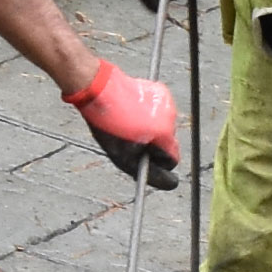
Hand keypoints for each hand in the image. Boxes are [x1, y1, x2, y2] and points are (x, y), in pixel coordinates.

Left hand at [64, 59, 178, 188]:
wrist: (99, 88)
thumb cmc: (107, 123)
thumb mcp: (124, 156)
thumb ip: (150, 173)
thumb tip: (171, 184)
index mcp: (163, 133)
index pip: (172, 159)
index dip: (156, 161)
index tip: (139, 153)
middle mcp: (171, 117)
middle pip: (168, 142)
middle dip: (153, 143)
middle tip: (129, 136)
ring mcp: (167, 102)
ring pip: (164, 126)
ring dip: (151, 128)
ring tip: (129, 122)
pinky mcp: (161, 91)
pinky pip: (160, 111)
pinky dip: (150, 114)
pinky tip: (132, 110)